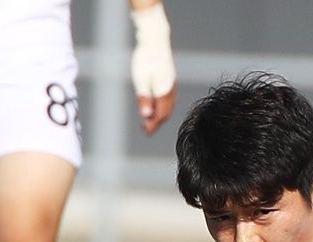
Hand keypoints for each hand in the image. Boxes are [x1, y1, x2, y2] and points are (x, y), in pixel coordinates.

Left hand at [130, 2, 175, 134]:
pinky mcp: (170, 79)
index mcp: (164, 92)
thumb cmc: (145, 59)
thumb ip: (144, 99)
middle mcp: (171, 90)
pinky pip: (168, 98)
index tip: (145, 132)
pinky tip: (154, 104)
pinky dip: (162, 105)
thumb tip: (146, 116)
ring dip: (159, 114)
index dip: (153, 125)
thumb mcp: (141, 81)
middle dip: (156, 122)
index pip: (160, 115)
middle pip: (166, 112)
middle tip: (145, 128)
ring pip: (168, 106)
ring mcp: (172, 84)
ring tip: (148, 119)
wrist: (155, 40)